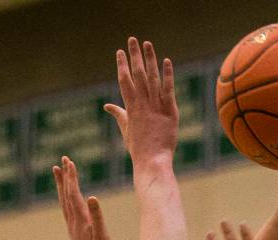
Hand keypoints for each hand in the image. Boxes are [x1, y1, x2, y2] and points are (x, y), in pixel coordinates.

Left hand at [53, 156, 111, 239]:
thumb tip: (92, 197)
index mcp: (80, 220)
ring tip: (58, 173)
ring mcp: (72, 227)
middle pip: (66, 194)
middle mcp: (73, 221)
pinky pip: (67, 210)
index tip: (69, 161)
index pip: (74, 193)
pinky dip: (65, 199)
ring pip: (64, 201)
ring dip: (62, 186)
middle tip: (63, 160)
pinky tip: (66, 198)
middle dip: (65, 176)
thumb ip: (97, 217)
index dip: (72, 177)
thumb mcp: (102, 237)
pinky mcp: (74, 233)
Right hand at [104, 38, 177, 163]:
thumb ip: (118, 114)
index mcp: (130, 107)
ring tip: (147, 43)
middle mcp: (142, 104)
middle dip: (134, 56)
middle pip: (137, 74)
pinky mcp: (169, 112)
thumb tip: (107, 106)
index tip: (120, 51)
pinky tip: (166, 61)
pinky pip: (168, 90)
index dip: (122, 65)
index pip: (124, 81)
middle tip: (132, 39)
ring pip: (152, 78)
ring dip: (150, 59)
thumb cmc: (138, 148)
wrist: (152, 161)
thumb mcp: (126, 129)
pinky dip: (167, 75)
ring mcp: (156, 107)